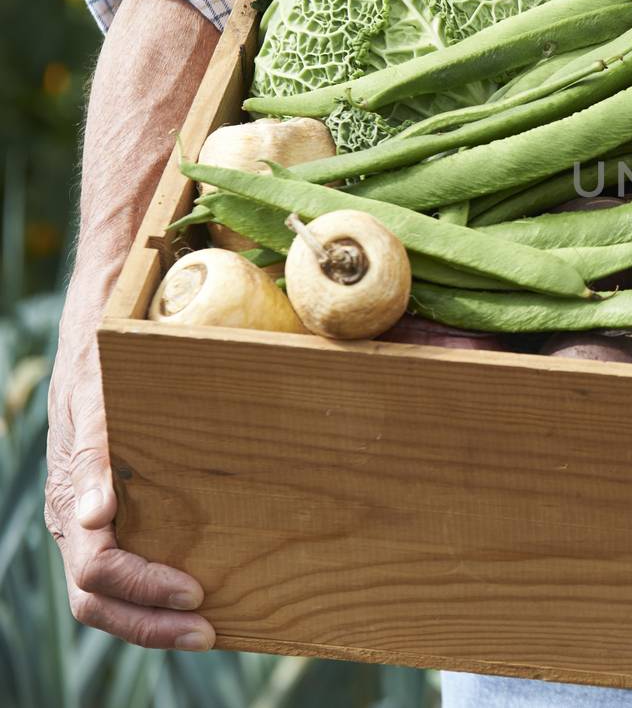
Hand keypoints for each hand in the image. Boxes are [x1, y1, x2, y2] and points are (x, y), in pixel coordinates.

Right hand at [45, 320, 214, 649]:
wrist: (96, 349)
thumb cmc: (102, 374)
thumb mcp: (99, 404)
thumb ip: (95, 457)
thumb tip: (93, 515)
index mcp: (70, 504)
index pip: (97, 573)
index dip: (144, 590)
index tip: (195, 592)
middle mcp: (77, 527)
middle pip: (99, 603)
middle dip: (150, 626)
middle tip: (208, 633)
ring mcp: (94, 531)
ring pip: (110, 600)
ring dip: (155, 622)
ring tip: (208, 631)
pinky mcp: (118, 524)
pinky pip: (131, 573)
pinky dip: (157, 599)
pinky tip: (200, 604)